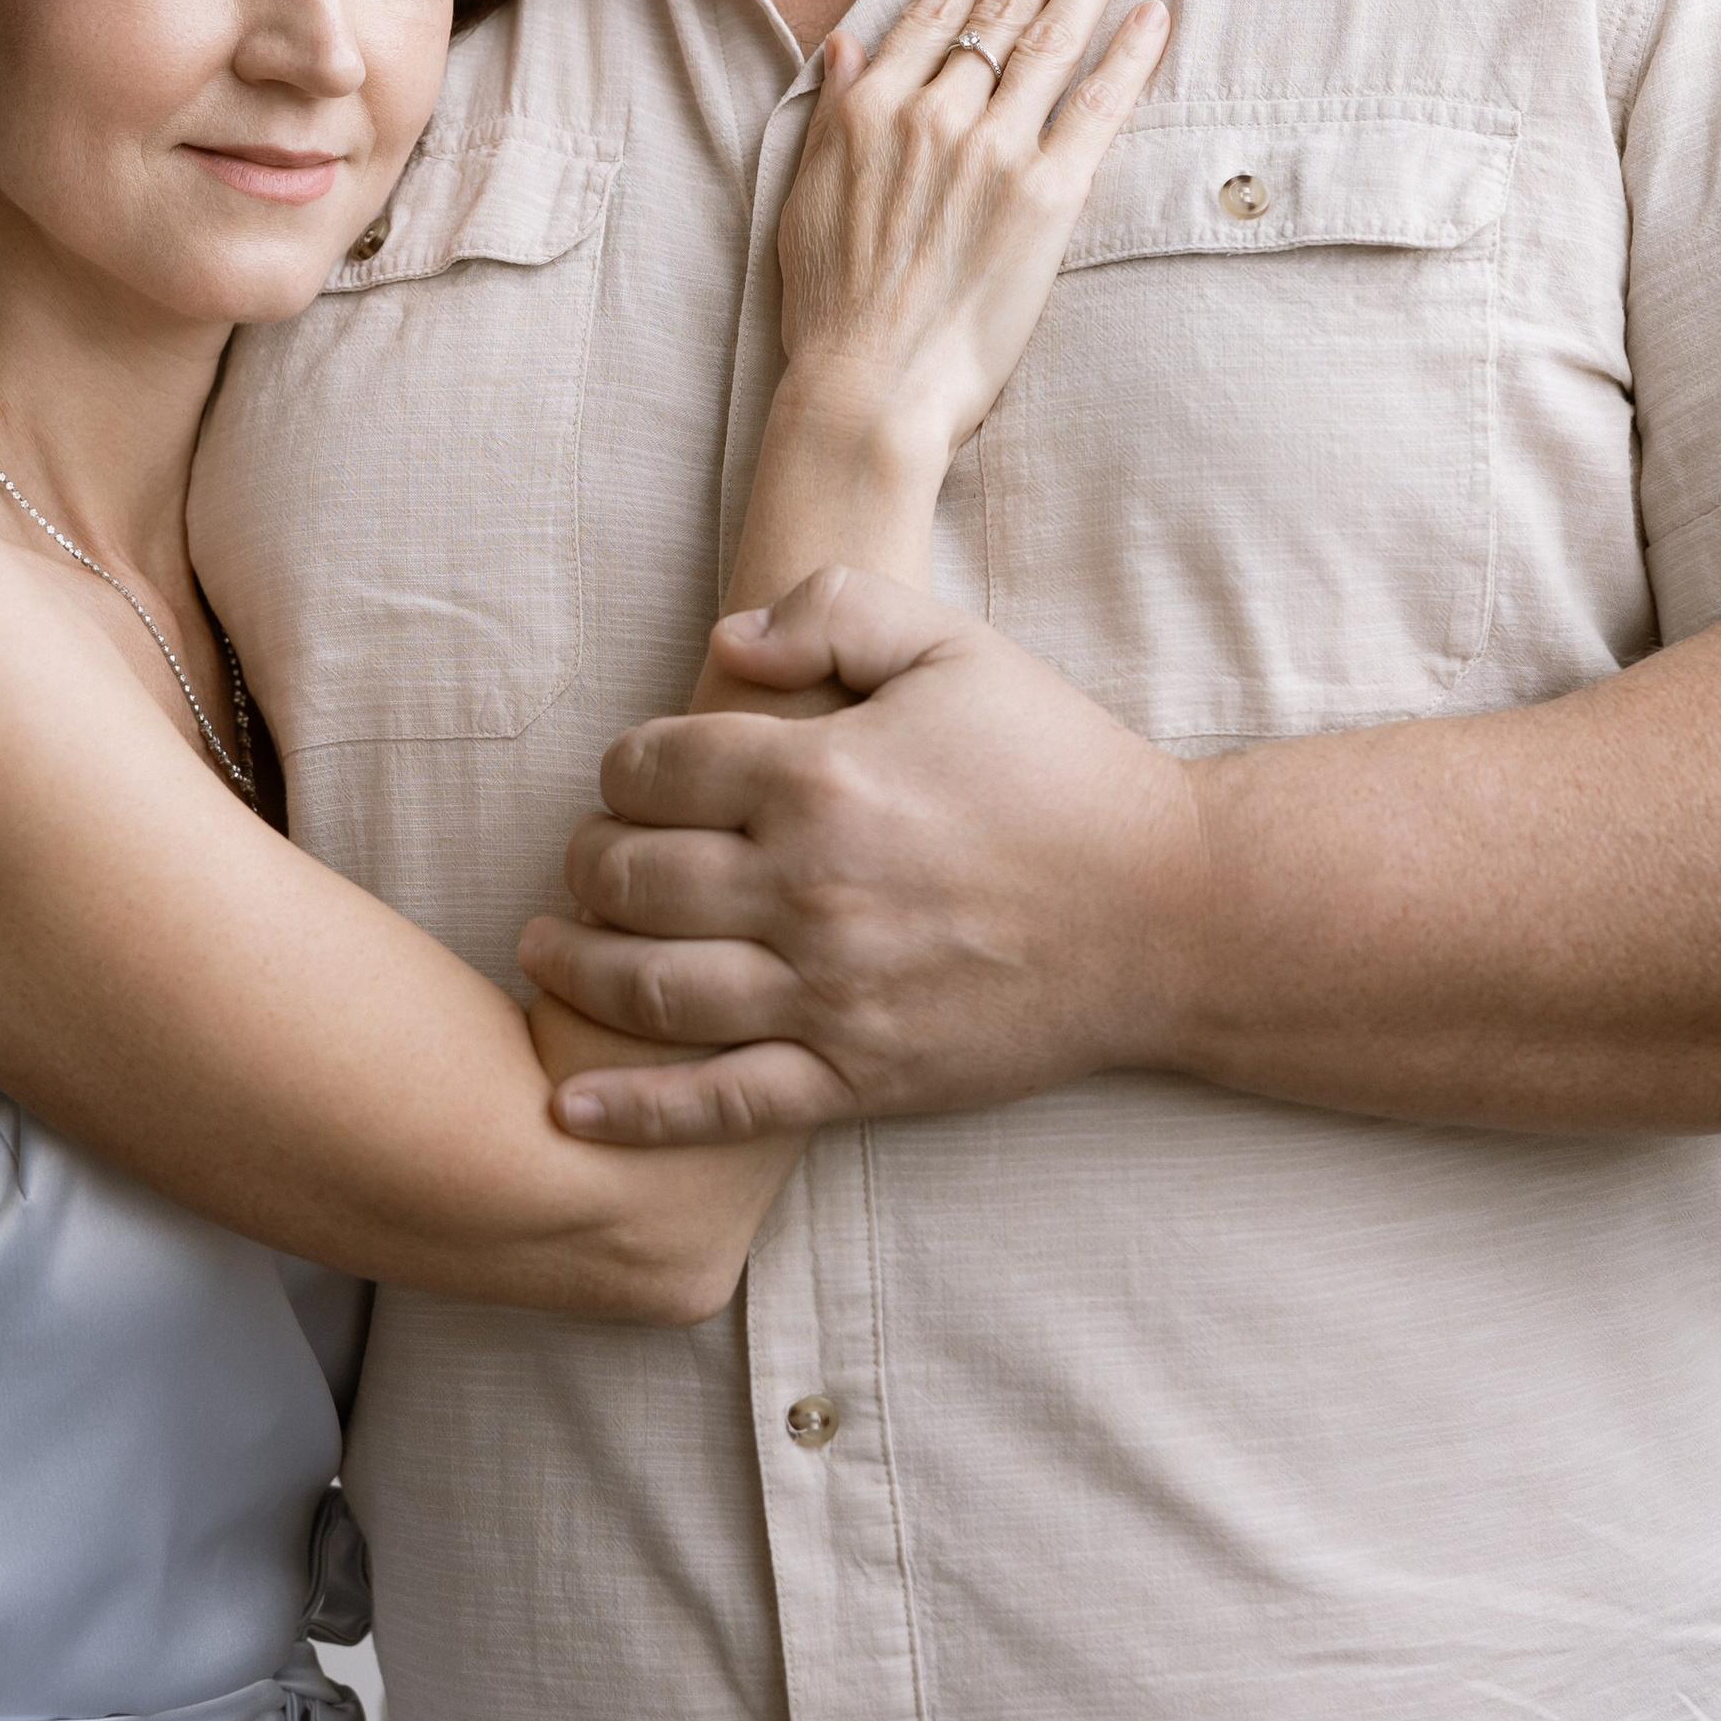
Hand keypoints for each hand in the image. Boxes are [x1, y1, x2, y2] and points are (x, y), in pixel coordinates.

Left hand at [519, 566, 1203, 1142]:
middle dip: (587, 862)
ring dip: (576, 967)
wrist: (1173, 912)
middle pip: (629, 879)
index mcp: (821, 775)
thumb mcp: (956, 646)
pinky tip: (568, 1101)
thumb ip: (832, 609)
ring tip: (546, 948)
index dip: (621, 768)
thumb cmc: (1061, 768)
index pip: (652, 769)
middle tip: (588, 859)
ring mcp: (831, 995)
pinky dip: (631, 1110)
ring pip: (650, 990)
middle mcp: (809, 889)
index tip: (629, 779)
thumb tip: (724, 645)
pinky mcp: (861, 1078)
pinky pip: (720, 1106)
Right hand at [776, 0, 1164, 466]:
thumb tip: (846, 47)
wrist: (869, 387)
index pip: (932, 12)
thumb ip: (834, 115)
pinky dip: (1127, 57)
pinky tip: (1152, 15)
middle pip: (999, 11)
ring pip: (1050, 42)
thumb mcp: (805, 198)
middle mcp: (934, 115)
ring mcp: (993, 151)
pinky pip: (1097, 109)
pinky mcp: (1046, 197)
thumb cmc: (830, 310)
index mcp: (873, 111)